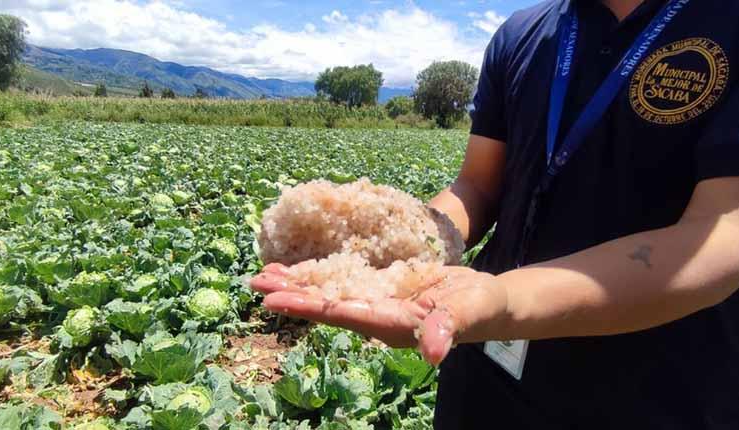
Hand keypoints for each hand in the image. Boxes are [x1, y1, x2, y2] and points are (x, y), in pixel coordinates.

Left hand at [249, 263, 510, 365]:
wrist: (484, 303)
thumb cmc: (479, 308)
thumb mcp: (467, 313)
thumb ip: (448, 329)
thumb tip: (435, 352)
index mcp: (390, 324)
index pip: (341, 315)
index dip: (308, 307)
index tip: (274, 301)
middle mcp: (375, 316)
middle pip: (324, 306)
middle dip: (290, 295)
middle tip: (254, 283)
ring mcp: (375, 303)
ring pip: (328, 293)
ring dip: (297, 284)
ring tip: (264, 274)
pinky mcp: (380, 288)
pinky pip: (342, 280)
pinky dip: (319, 273)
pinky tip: (300, 266)